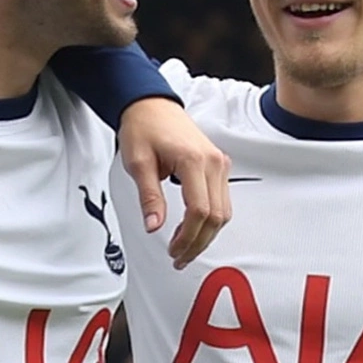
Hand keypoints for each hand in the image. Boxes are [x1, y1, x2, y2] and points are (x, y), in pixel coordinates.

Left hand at [118, 97, 230, 268]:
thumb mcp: (138, 163)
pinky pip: (222, 200)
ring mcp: (219, 163)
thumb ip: (149, 197)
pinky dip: (211, 219)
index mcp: (193, 160)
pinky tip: (194, 229)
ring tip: (185, 248)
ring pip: (223, 211)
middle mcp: (213, 162)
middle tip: (179, 257)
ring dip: (206, 234)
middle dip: (198, 242)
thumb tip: (154, 226)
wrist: (151, 104)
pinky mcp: (218, 165)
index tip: (173, 250)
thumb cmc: (143, 128)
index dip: (187, 237)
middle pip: (216, 216)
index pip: (199, 210)